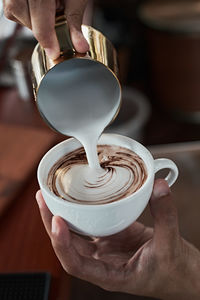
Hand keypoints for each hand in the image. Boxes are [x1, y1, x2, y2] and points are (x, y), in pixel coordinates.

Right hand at [3, 0, 88, 58]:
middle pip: (21, 13)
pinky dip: (25, 12)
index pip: (39, 15)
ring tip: (47, 9)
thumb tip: (79, 47)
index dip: (47, 38)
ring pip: (13, 10)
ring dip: (31, 19)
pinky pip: (11, 6)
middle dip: (39, 26)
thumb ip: (74, 21)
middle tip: (54, 23)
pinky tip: (38, 6)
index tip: (54, 53)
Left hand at [36, 179, 199, 299]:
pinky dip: (82, 210)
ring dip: (61, 215)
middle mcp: (102, 261)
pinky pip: (91, 222)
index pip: (76, 264)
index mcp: (110, 274)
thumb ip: (166, 215)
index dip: (63, 244)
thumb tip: (159, 187)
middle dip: (51, 223)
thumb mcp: (171, 246)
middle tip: (42, 197)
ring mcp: (105, 248)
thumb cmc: (173, 271)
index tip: (57, 221)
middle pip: (67, 245)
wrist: (180, 273)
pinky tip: (76, 197)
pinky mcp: (111, 235)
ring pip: (76, 234)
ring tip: (50, 194)